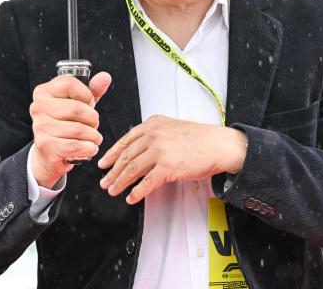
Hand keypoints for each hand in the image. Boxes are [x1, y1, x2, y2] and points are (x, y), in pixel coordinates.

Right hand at [29, 72, 111, 187]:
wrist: (50, 154)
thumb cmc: (65, 124)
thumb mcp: (79, 104)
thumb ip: (92, 90)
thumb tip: (105, 77)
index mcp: (44, 91)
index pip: (69, 83)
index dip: (86, 94)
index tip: (90, 104)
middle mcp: (38, 107)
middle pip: (76, 108)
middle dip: (93, 119)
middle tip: (94, 125)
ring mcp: (40, 127)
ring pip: (78, 129)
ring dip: (93, 136)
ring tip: (94, 138)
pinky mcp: (45, 146)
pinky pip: (75, 145)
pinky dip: (88, 148)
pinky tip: (90, 148)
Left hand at [97, 115, 247, 204]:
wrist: (218, 145)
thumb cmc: (200, 139)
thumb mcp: (172, 128)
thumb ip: (154, 135)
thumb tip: (137, 150)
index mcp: (153, 124)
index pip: (125, 140)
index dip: (112, 154)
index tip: (104, 162)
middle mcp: (154, 135)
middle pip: (126, 156)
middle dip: (113, 171)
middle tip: (105, 181)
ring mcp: (160, 151)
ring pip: (132, 169)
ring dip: (120, 182)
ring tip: (113, 190)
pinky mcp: (168, 167)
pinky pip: (146, 183)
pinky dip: (136, 192)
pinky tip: (131, 197)